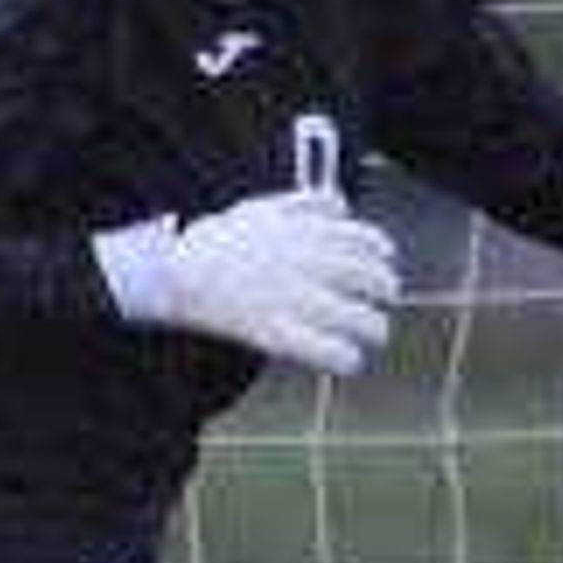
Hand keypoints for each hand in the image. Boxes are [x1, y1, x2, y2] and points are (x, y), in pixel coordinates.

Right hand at [93, 189, 400, 375]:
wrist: (175, 272)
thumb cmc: (215, 242)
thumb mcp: (260, 207)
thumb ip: (303, 203)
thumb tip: (339, 204)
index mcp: (304, 233)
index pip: (364, 241)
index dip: (382, 253)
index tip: (387, 261)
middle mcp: (306, 264)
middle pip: (369, 280)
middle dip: (386, 291)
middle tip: (384, 301)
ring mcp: (293, 299)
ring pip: (357, 318)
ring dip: (374, 327)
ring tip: (373, 334)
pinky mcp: (277, 333)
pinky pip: (327, 351)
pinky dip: (344, 357)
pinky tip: (347, 360)